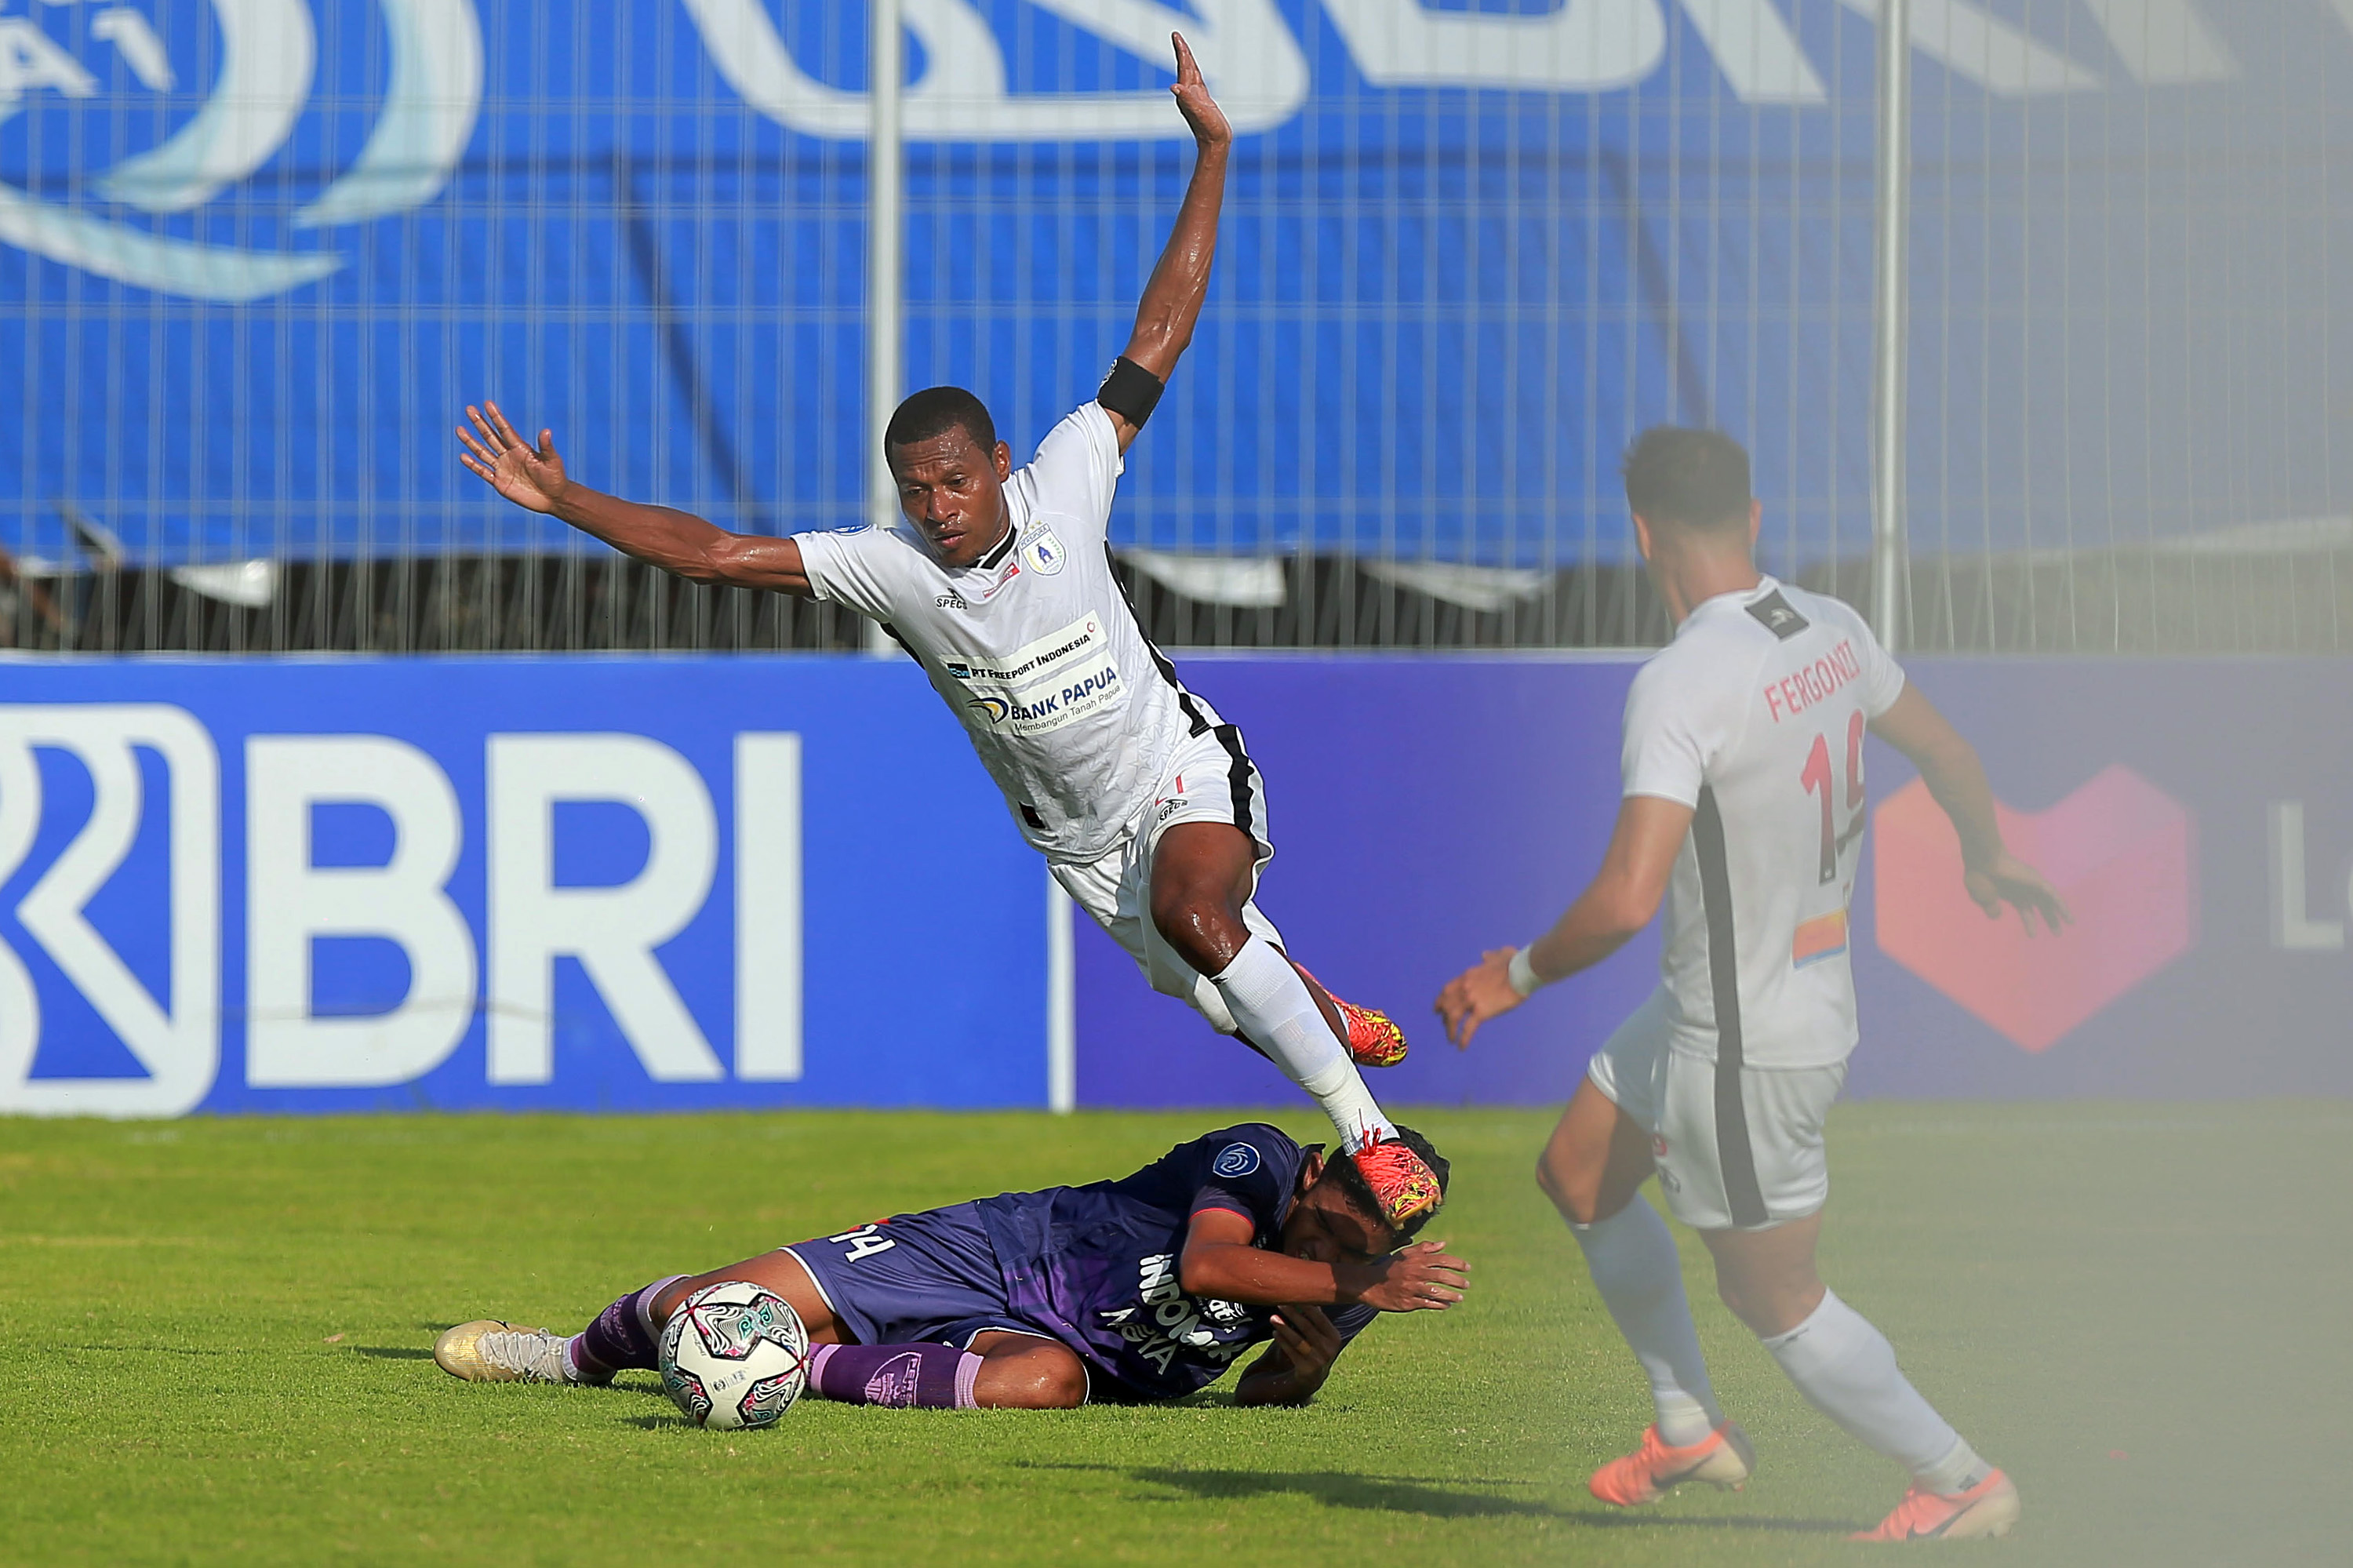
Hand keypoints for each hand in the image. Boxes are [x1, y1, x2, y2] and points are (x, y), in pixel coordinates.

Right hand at [456, 401, 568, 515]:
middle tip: (469, 408)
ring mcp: (503, 468)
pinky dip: (473, 465)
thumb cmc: (556, 477)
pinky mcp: (500, 482)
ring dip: (471, 441)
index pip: (505, 429)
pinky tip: (463, 456)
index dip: (496, 417)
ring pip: (483, 452)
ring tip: (459, 429)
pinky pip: (483, 472)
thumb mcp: (552, 461)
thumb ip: (546, 447)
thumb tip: (546, 430)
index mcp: (521, 448)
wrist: (553, 498)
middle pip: (491, 437)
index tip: (487, 404)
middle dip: (480, 423)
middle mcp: (509, 455)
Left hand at [1168, 32, 1229, 149]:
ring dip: (1186, 59)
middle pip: (1185, 67)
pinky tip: (1194, 70)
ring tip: (1183, 47)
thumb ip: (1187, 100)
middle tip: (1176, 35)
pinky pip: (1197, 81)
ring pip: (1190, 73)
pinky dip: (1195, 72)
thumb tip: (1174, 87)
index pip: (1183, 67)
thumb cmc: (1209, 131)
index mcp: (1187, 94)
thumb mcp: (1199, 114)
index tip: (1176, 36)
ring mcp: (1195, 97)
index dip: (1181, 51)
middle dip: (1181, 51)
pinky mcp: (1203, 101)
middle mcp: (1188, 94)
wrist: (1215, 145)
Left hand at [1265, 1302, 1343, 1387]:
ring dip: (1284, 1328)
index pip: (1319, 1318)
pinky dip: (1282, 1342)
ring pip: (1298, 1340)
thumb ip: (1316, 1318)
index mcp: (1334, 1336)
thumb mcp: (1321, 1335)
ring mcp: (1318, 1360)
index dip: (1306, 1306)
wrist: (1314, 1377)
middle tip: (1279, 1303)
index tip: (1293, 1294)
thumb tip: (1309, 1293)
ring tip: (1272, 1318)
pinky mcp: (1306, 1369)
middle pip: (1307, 1327)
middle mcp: (1329, 1349)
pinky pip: (1291, 1352)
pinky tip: (1275, 1333)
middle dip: (1292, 1314)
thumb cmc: (1316, 1348)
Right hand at [1338, 1239, 1467, 1312]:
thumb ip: (1425, 1248)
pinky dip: (1440, 1304)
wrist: (1371, 1284)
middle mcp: (1415, 1273)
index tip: (1467, 1268)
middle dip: (1457, 1281)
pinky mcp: (1408, 1302)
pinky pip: (1428, 1303)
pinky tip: (1447, 1305)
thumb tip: (1443, 1244)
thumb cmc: (1391, 1267)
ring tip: (1460, 1297)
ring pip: (1437, 1292)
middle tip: (1467, 1285)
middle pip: (1442, 1276)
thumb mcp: (1406, 1254)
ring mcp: (1412, 1288)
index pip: (1442, 1259)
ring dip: (1451, 1295)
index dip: (1457, 1263)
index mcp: (1416, 1260)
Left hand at [1435, 948, 1526, 1049]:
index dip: (1441, 1000)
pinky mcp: (1481, 1012)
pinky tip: (1461, 1046)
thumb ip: (1489, 956)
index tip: (1438, 1007)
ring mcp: (1471, 1000)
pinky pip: (1468, 1028)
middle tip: (1444, 1024)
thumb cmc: (1513, 962)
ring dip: (1449, 1030)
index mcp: (1467, 976)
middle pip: (1447, 1005)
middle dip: (1443, 1016)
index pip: (1447, 990)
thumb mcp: (1498, 954)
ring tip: (1450, 1039)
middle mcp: (1465, 988)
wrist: (1521, 971)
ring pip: (1453, 1017)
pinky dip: (1463, 1039)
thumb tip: (1484, 955)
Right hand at [1964, 851, 2071, 935]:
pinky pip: (2052, 894)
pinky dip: (2060, 904)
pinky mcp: (2037, 880)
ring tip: (2070, 923)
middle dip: (2049, 919)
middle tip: (2058, 933)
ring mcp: (2032, 884)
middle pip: (2041, 906)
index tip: (2033, 935)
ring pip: (2049, 900)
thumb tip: (1996, 915)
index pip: (2025, 910)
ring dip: (2060, 912)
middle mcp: (2024, 889)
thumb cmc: (1979, 877)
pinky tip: (2067, 915)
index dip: (2030, 922)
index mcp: (2011, 894)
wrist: (1982, 861)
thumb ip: (1990, 907)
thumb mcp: (1982, 898)